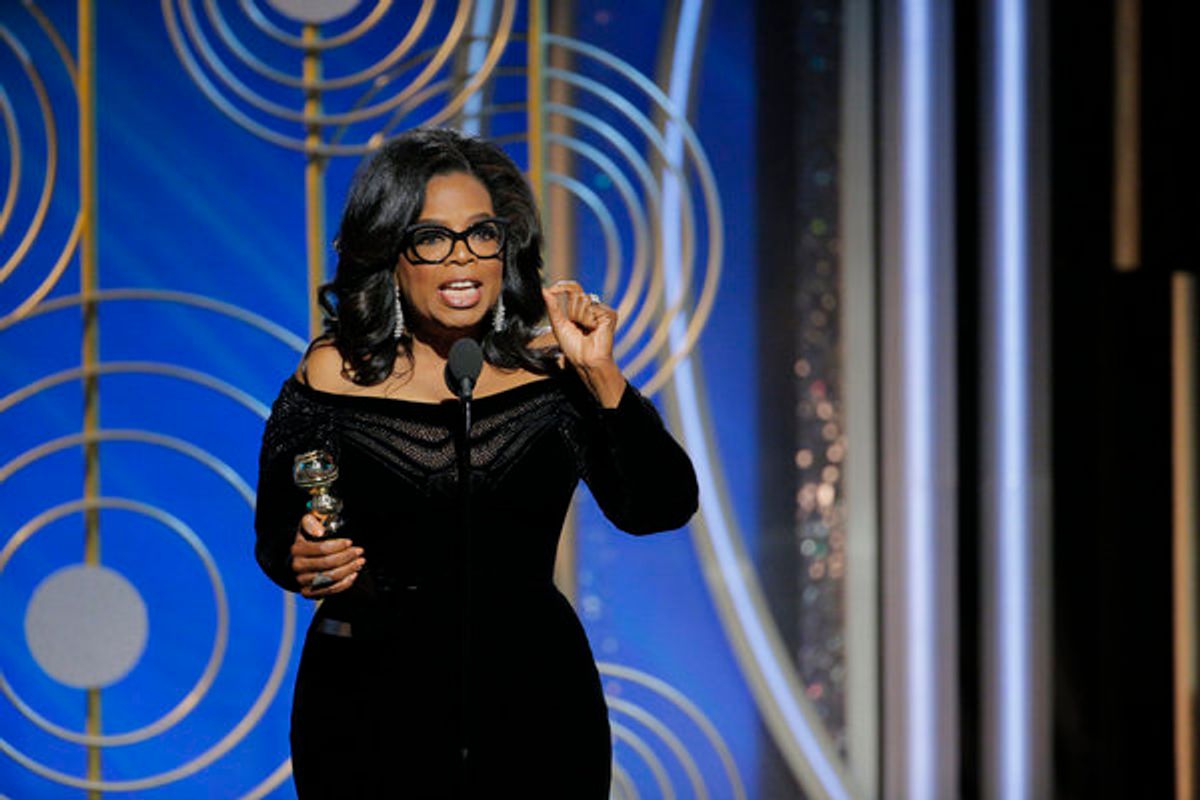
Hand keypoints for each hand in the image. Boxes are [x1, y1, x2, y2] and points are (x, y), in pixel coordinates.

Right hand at [289, 513, 364, 597]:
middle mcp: (297, 566)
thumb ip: (311, 522)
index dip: (338, 546)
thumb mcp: (307, 526)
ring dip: (349, 569)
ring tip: (359, 562)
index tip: (350, 542)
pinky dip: (345, 583)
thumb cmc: (308, 539)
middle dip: (347, 557)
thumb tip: (319, 532)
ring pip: (330, 578)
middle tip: (359, 551)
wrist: (298, 559)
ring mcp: (301, 581)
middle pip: (327, 564)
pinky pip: (330, 590)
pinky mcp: (308, 592)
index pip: (321, 548)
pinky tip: (353, 574)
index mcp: (296, 549)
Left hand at [542, 281, 625, 407]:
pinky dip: (589, 321)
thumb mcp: (558, 324)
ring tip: (586, 331)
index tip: (552, 289)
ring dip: (580, 318)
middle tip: (577, 327)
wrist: (585, 360)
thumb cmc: (573, 348)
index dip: (563, 286)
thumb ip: (553, 306)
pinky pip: (593, 308)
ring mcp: (602, 310)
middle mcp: (592, 307)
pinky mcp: (610, 314)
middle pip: (577, 294)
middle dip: (572, 311)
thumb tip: (545, 290)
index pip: (573, 288)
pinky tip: (594, 330)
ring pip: (584, 300)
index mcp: (581, 309)